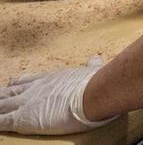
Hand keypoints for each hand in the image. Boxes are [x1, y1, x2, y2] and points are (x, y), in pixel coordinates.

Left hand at [0, 56, 114, 134]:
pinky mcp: (22, 118)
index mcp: (49, 79)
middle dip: (3, 95)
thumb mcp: (91, 71)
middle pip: (10, 91)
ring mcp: (26, 103)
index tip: (13, 85)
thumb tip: (95, 59)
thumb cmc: (93, 84)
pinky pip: (1, 121)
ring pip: (2, 104)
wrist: (91, 94)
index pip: (27, 80)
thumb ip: (90, 66)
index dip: (17, 84)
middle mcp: (34, 89)